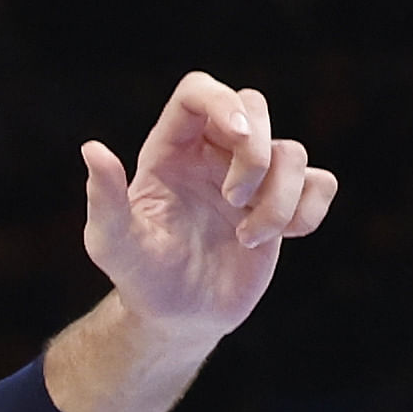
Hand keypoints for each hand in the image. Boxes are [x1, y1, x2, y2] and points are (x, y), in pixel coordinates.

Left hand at [80, 72, 332, 346]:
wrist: (178, 319)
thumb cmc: (141, 280)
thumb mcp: (113, 245)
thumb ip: (104, 199)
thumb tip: (92, 149)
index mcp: (171, 151)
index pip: (197, 92)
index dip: (223, 101)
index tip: (239, 136)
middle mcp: (213, 154)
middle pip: (253, 105)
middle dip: (255, 153)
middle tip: (233, 200)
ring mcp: (252, 178)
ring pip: (291, 152)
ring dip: (278, 199)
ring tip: (247, 239)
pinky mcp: (283, 203)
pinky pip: (321, 182)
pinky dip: (308, 210)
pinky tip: (283, 238)